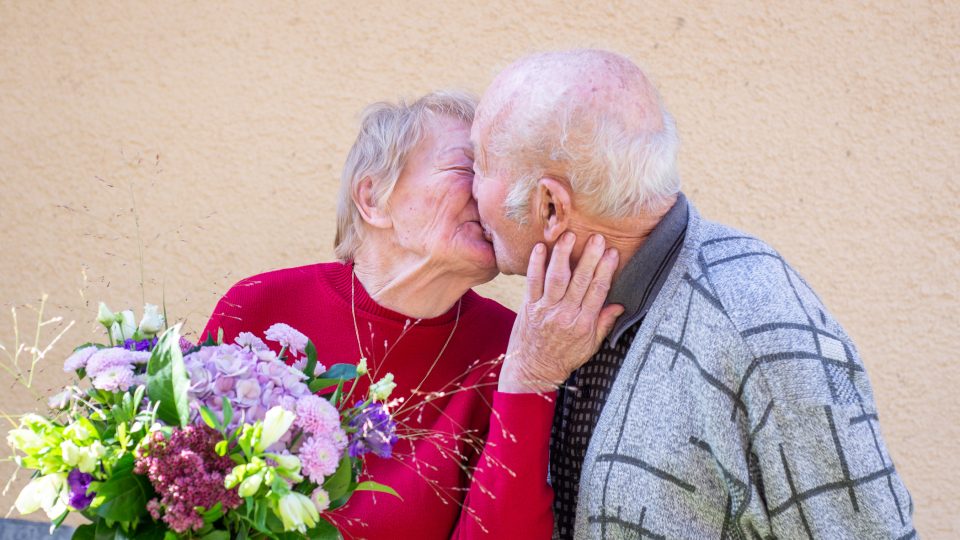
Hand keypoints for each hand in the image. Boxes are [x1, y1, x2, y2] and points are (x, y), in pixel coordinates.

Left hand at [499, 232, 623, 392]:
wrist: (534, 370)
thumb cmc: (564, 357)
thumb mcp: (591, 345)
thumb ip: (604, 323)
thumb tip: (620, 305)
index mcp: (584, 322)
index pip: (598, 291)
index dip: (606, 270)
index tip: (613, 253)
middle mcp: (565, 314)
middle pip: (580, 281)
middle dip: (589, 257)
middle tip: (597, 238)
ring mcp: (546, 309)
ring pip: (556, 277)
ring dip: (563, 255)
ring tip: (569, 236)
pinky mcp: (529, 306)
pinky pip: (532, 282)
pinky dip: (535, 264)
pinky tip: (540, 247)